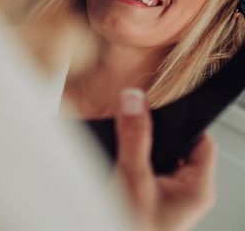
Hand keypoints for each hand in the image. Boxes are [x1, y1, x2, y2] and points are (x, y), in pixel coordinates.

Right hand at [114, 89, 216, 230]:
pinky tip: (118, 166)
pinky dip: (131, 164)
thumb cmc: (131, 227)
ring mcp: (168, 200)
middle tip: (134, 129)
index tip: (158, 107)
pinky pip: (144, 172)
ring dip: (139, 150)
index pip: (201, 141)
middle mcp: (186, 194)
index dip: (180, 121)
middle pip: (176, 147)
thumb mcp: (132, 177)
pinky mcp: (150, 202)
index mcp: (197, 189)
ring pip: (157, 159)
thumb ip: (135, 137)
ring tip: (125, 152)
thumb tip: (135, 101)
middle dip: (153, 135)